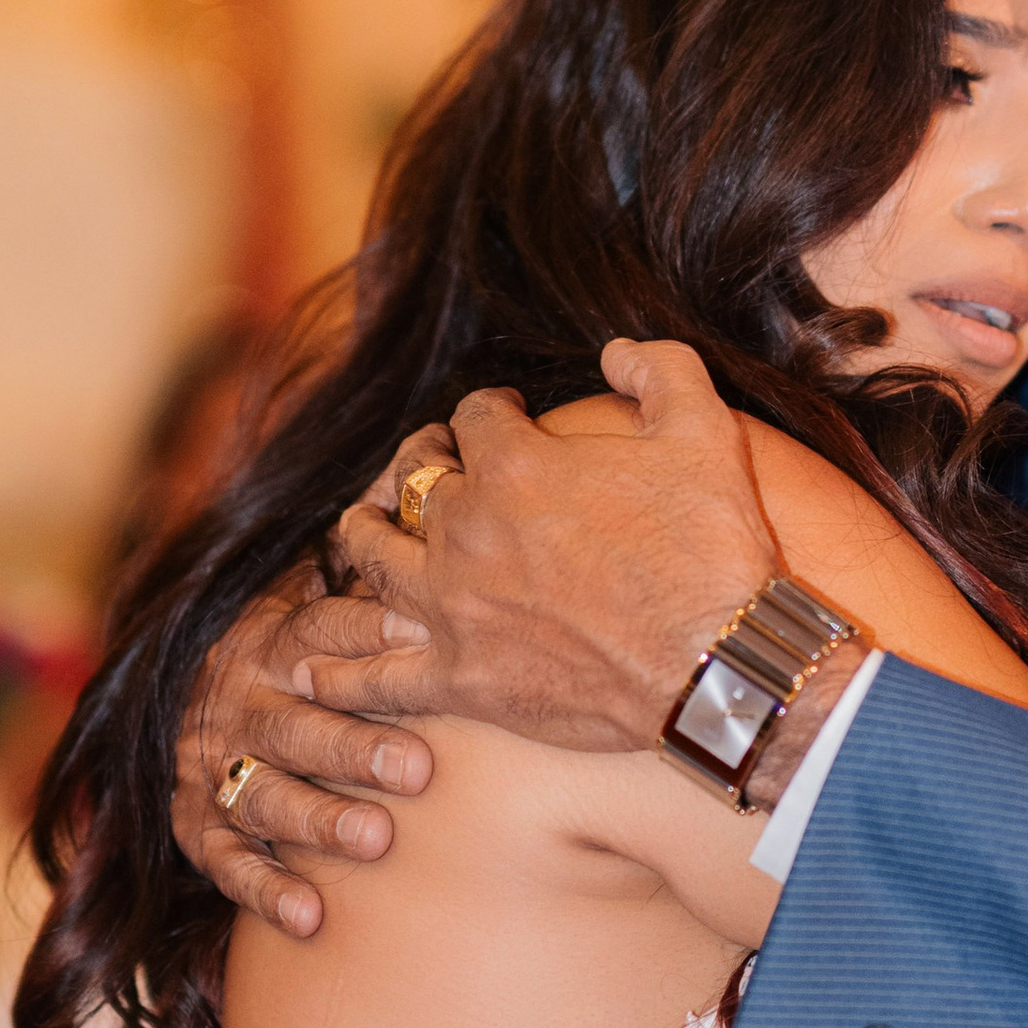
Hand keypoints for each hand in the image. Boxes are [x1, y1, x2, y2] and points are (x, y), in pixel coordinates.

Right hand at [172, 572, 432, 936]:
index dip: (365, 631)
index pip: (319, 632)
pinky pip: (225, 859)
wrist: (169, 695)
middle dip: (356, 748)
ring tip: (377, 839)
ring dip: (320, 819)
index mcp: (272, 643)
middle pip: (298, 725)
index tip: (418, 632)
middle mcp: (241, 703)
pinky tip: (312, 918)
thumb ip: (354, 573)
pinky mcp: (193, 822)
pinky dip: (265, 890)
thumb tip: (422, 489)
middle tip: (419, 769)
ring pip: (266, 793)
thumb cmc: (281, 653)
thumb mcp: (301, 600)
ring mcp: (213, 764)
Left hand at [313, 343, 782, 757]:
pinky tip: (309, 670)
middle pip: (413, 480)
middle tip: (431, 466)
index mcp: (515, 465)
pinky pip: (378, 675)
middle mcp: (466, 529)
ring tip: (363, 531)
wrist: (718, 664)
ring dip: (362, 535)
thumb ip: (657, 369)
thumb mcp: (704, 430)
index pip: (473, 419)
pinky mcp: (460, 677)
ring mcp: (453, 606)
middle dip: (420, 462)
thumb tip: (613, 350)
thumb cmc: (712, 549)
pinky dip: (339, 672)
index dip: (489, 411)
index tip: (503, 416)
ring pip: (372, 557)